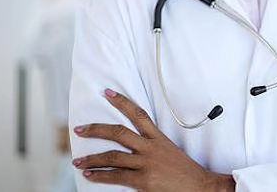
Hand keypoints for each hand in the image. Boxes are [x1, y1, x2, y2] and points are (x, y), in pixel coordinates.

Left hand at [73, 89, 233, 191]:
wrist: (199, 186)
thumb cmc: (185, 171)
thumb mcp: (169, 151)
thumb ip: (152, 146)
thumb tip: (134, 146)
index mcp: (158, 138)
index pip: (138, 114)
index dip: (122, 102)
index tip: (108, 93)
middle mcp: (150, 147)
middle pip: (118, 132)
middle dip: (96, 129)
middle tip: (80, 129)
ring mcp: (146, 164)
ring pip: (112, 156)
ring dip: (92, 158)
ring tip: (78, 161)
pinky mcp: (143, 181)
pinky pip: (116, 176)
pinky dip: (100, 175)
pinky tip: (89, 175)